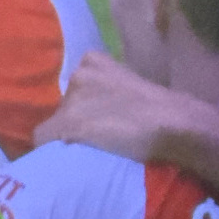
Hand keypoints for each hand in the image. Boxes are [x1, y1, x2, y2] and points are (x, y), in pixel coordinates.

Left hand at [33, 50, 213, 162]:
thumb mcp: (134, 87)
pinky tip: (70, 158)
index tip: (98, 120)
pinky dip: (52, 149)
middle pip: (64, 103)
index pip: (75, 86)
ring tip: (91, 149)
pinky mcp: (68, 123)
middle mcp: (78, 74)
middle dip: (76, 119)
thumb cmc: (165, 111)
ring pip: (55, 121)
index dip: (84, 107)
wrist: (174, 124)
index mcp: (94, 60)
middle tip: (97, 136)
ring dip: (67, 134)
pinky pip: (44, 137)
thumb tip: (108, 110)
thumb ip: (114, 91)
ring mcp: (72, 98)